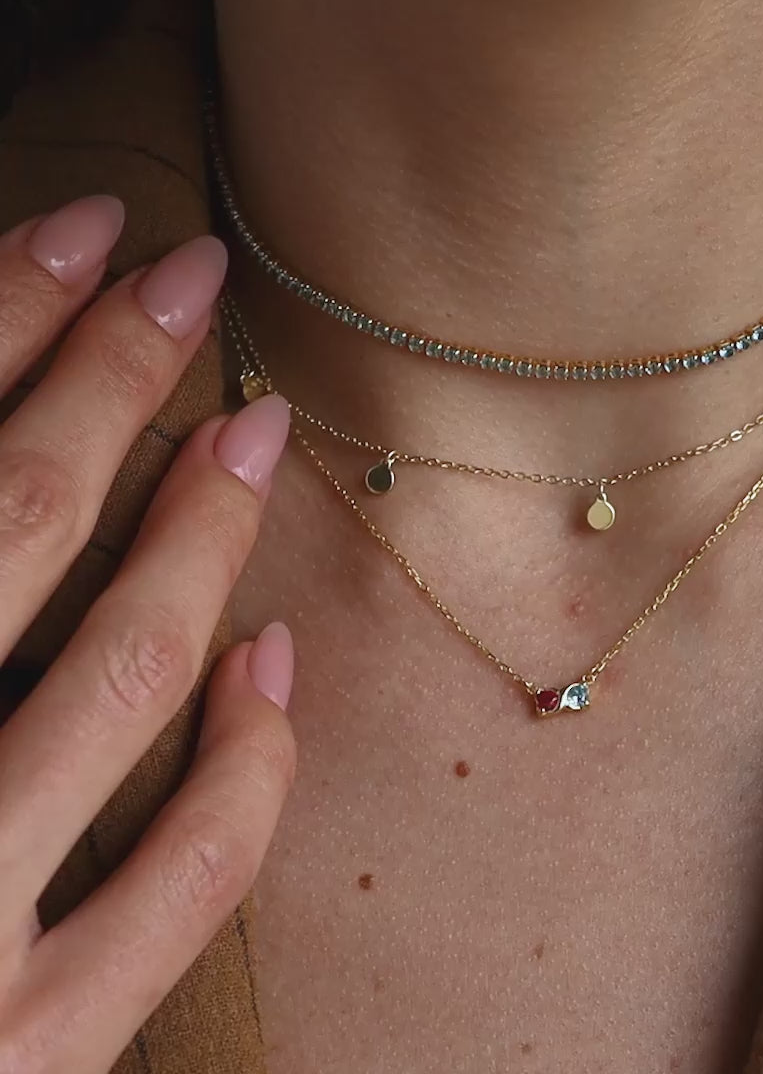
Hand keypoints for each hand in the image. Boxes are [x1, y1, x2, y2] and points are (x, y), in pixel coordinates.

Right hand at [0, 195, 294, 1073]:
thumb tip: (18, 501)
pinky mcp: (38, 1061)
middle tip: (189, 277)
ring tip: (250, 430)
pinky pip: (188, 887)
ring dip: (197, 539)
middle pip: (14, 526)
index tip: (81, 231)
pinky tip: (277, 662)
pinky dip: (248, 766)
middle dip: (101, 379)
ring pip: (118, 681)